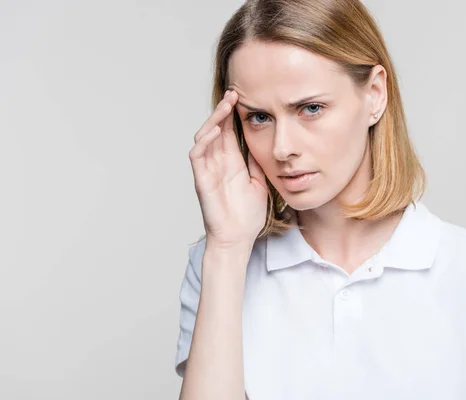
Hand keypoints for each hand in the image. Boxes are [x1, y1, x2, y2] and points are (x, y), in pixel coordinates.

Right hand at [189, 90, 267, 247]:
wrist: (238, 238)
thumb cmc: (247, 215)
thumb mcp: (259, 182)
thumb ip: (257, 163)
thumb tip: (264, 142)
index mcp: (232, 162)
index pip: (229, 131)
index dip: (233, 114)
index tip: (244, 97)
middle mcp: (218, 162)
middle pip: (217, 129)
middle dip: (224, 110)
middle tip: (235, 93)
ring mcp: (208, 170)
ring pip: (205, 137)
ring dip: (214, 119)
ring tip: (226, 105)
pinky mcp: (201, 179)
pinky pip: (198, 155)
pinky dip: (204, 140)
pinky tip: (214, 129)